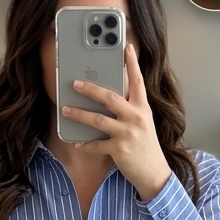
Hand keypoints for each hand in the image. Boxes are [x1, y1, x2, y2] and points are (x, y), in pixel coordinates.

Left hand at [61, 43, 171, 201]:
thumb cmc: (146, 146)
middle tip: (75, 83)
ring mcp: (127, 134)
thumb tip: (110, 95)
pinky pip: (97, 145)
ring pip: (98, 120)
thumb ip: (131, 108)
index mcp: (143, 108)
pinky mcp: (119, 150)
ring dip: (79, 114)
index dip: (131, 63)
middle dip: (90, 89)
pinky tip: (77, 142)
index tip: (125, 47)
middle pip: (110, 97)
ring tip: (65, 110)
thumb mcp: (143, 122)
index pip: (137, 81)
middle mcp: (136, 118)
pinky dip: (85, 144)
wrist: (154, 173)